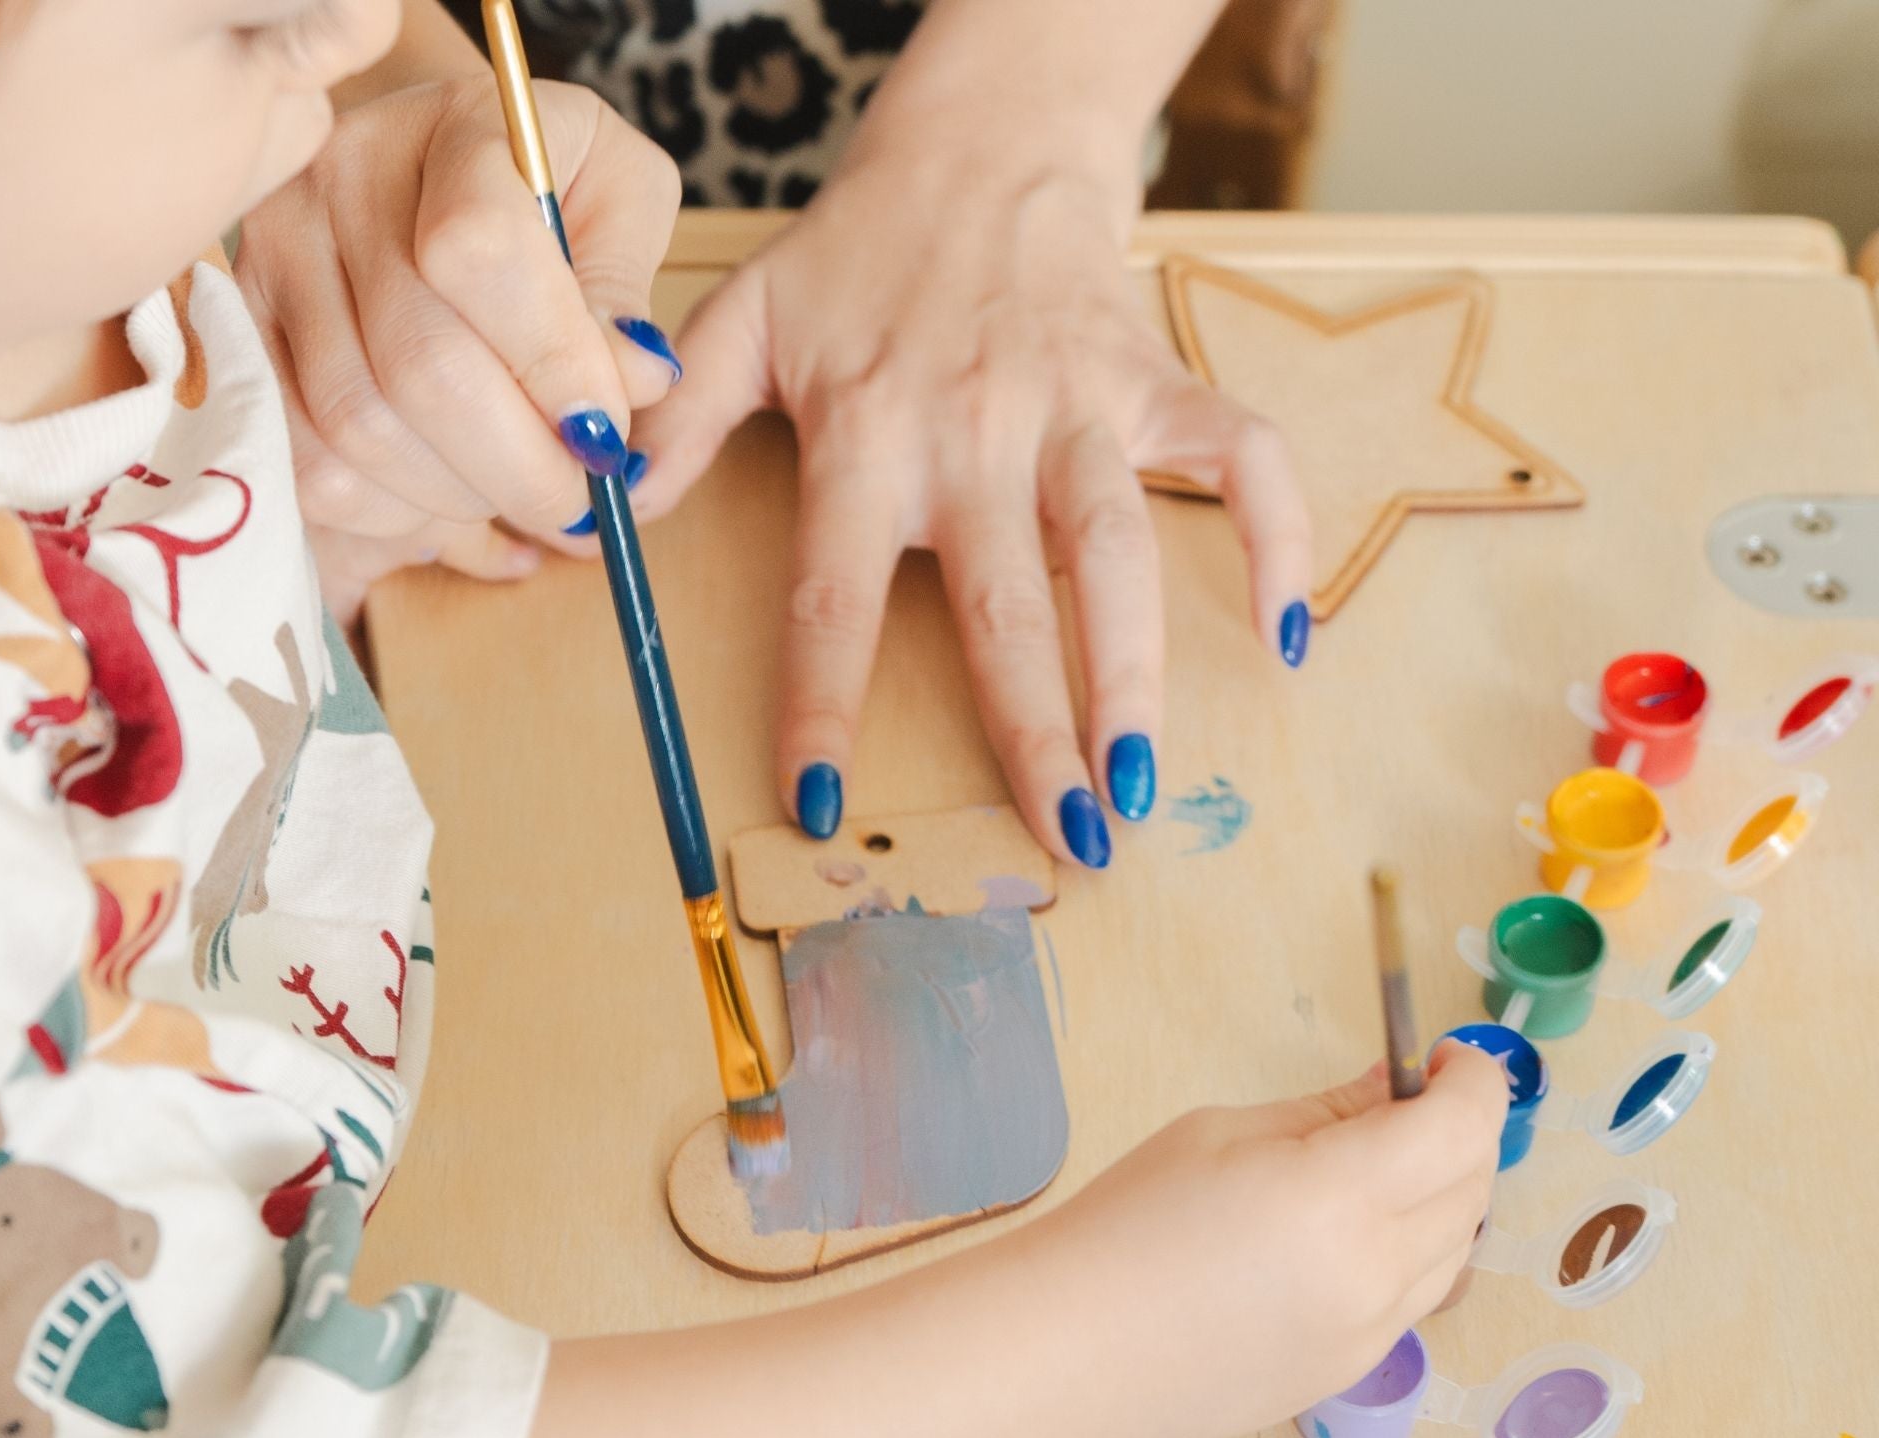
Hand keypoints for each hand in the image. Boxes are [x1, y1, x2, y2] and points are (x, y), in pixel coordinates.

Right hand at [235, 74, 683, 622]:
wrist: (436, 169)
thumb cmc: (547, 187)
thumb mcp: (621, 198)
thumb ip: (625, 286)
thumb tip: (633, 381)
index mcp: (457, 128)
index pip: (480, 253)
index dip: (553, 367)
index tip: (605, 435)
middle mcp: (344, 179)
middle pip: (420, 366)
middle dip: (519, 468)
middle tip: (577, 504)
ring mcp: (277, 255)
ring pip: (361, 429)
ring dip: (458, 496)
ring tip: (511, 490)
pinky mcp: (245, 332)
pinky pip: (309, 464)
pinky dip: (390, 511)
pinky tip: (444, 497)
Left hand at [629, 124, 1314, 867]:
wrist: (983, 142)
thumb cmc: (860, 252)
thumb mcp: (745, 320)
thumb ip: (679, 422)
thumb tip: (603, 518)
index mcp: (867, 438)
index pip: (832, 599)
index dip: (823, 708)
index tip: (822, 807)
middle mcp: (976, 433)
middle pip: (1006, 607)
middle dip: (1033, 733)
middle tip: (1062, 842)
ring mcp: (1078, 408)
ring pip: (1120, 553)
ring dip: (1137, 676)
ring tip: (1143, 785)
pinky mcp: (1155, 381)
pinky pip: (1242, 457)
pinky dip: (1280, 535)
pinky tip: (1289, 633)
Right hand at [1044, 1042, 1506, 1437]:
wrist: (1076, 1349)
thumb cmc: (1128, 1224)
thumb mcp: (1222, 1134)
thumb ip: (1324, 1113)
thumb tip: (1391, 1092)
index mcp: (1336, 1196)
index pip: (1461, 1129)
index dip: (1474, 1082)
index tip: (1447, 1059)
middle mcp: (1372, 1273)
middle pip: (1472, 1189)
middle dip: (1462, 1133)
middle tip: (1412, 1103)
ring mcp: (1369, 1334)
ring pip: (1457, 1252)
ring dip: (1444, 1197)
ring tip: (1379, 1171)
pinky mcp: (1349, 1372)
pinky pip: (1413, 1301)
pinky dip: (1409, 1254)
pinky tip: (1343, 1238)